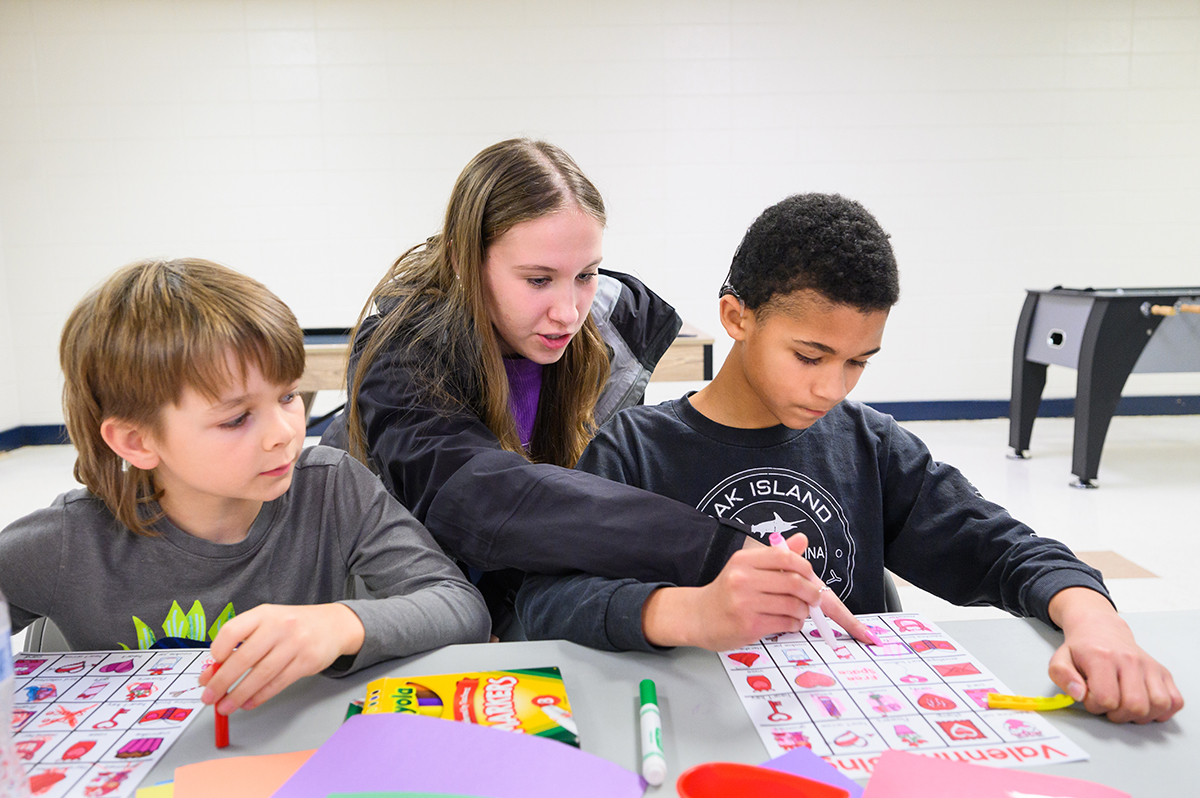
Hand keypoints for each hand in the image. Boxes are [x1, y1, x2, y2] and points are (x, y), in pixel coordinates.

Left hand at [197, 603, 365, 714]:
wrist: (334, 625)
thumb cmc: (294, 626)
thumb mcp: (267, 624)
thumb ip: (241, 644)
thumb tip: (212, 672)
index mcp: (264, 614)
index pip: (233, 630)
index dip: (217, 650)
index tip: (209, 667)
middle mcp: (279, 626)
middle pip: (244, 658)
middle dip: (222, 681)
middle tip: (209, 696)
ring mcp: (295, 644)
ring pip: (261, 675)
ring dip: (238, 694)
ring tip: (224, 706)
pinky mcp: (307, 662)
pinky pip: (278, 683)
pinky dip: (259, 696)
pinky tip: (248, 703)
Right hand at [643, 534, 876, 649]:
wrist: (699, 617)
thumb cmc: (727, 592)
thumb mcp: (747, 568)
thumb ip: (776, 557)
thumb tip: (803, 539)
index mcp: (743, 560)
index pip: (784, 557)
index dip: (805, 567)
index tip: (810, 576)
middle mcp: (742, 579)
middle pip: (793, 582)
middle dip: (812, 592)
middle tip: (815, 598)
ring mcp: (744, 603)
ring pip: (792, 605)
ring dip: (804, 611)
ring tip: (801, 612)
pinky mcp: (748, 625)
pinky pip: (785, 623)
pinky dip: (795, 624)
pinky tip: (790, 623)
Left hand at [1048, 587, 1182, 723]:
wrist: (1100, 628)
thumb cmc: (1082, 648)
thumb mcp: (1060, 659)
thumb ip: (1062, 676)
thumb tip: (1078, 694)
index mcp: (1102, 657)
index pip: (1106, 699)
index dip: (1095, 705)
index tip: (1090, 697)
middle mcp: (1129, 660)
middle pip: (1135, 706)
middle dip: (1118, 715)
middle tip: (1109, 704)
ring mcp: (1149, 666)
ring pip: (1158, 705)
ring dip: (1141, 715)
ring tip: (1126, 706)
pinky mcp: (1163, 672)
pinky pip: (1175, 700)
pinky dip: (1163, 710)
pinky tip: (1145, 705)